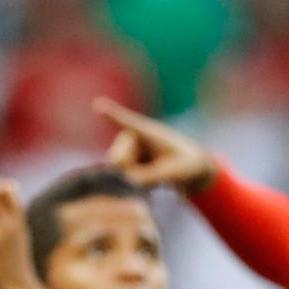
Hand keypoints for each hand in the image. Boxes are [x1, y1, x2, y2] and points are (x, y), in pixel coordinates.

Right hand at [95, 99, 215, 192]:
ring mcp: (127, 151)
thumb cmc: (187, 165)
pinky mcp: (125, 164)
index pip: (127, 122)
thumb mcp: (177, 172)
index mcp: (147, 131)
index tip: (98, 105)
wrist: (190, 170)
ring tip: (157, 173)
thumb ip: (153, 176)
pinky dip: (137, 183)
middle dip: (130, 171)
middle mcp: (132, 138)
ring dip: (137, 178)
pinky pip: (123, 180)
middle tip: (156, 172)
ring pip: (121, 172)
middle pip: (118, 159)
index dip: (111, 114)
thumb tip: (129, 180)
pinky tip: (151, 176)